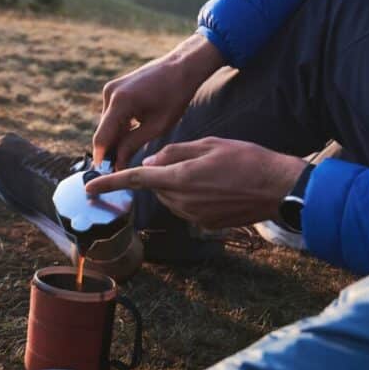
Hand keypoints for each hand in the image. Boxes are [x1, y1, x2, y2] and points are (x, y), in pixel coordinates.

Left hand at [84, 137, 307, 229]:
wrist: (280, 189)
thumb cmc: (247, 160)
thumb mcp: (208, 145)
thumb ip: (174, 153)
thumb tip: (149, 162)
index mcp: (179, 178)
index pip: (135, 178)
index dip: (109, 183)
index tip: (89, 187)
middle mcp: (182, 201)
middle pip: (155, 186)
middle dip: (162, 173)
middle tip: (192, 160)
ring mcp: (194, 216)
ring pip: (170, 198)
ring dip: (178, 185)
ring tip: (210, 173)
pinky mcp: (206, 225)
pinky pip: (188, 208)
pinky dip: (193, 197)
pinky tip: (217, 188)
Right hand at [92, 34, 224, 167]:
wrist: (181, 66)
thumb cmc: (175, 95)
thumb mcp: (157, 126)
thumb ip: (133, 144)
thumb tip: (118, 165)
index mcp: (120, 102)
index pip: (102, 138)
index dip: (102, 159)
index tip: (106, 175)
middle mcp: (110, 93)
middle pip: (104, 131)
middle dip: (111, 149)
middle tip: (123, 167)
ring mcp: (111, 88)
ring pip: (108, 123)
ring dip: (117, 137)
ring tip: (132, 151)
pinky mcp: (115, 88)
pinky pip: (112, 114)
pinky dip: (120, 125)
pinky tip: (135, 133)